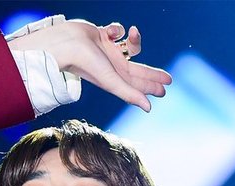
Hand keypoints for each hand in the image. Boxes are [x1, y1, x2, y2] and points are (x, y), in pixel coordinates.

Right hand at [8, 19, 171, 111]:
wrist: (66, 43)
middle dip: (152, 74)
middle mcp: (113, 66)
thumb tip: (149, 108)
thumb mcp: (111, 80)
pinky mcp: (102, 35)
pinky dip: (118, 29)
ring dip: (136, 40)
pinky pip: (117, 30)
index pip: (138, 84)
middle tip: (168, 79)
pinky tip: (113, 31)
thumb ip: (130, 94)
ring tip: (133, 33)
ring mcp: (108, 51)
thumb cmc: (86, 63)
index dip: (153, 87)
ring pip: (131, 47)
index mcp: (115, 78)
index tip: (166, 90)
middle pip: (138, 71)